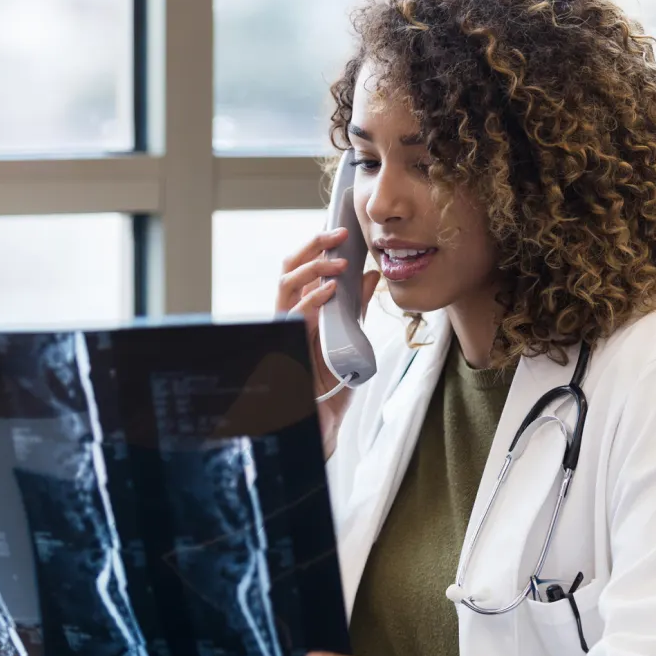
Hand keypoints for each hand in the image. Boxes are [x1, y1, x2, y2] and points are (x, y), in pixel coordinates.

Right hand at [275, 229, 380, 446]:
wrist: (320, 425)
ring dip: (312, 267)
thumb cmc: (331, 386)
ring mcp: (284, 330)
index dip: (316, 246)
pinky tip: (330, 290)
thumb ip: (358, 307)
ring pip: (285, 284)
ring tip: (338, 261)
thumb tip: (371, 274)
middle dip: (311, 246)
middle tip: (338, 233)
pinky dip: (312, 298)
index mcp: (301, 311)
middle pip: (288, 268)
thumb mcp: (352, 338)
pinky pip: (294, 314)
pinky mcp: (287, 347)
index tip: (340, 230)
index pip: (301, 269)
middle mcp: (287, 316)